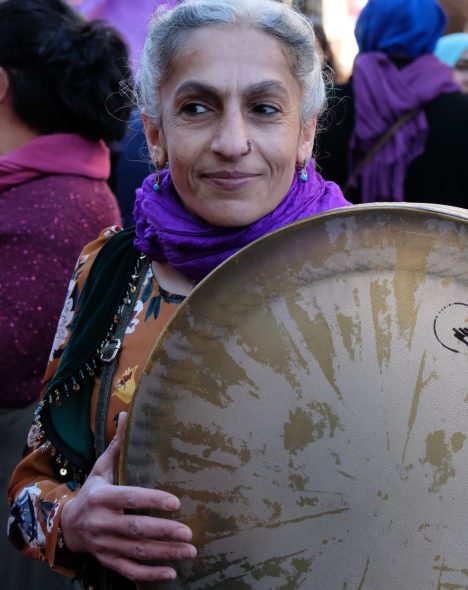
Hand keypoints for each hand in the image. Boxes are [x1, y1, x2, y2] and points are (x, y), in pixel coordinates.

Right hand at [61, 412, 195, 581]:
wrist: (67, 526)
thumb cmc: (92, 492)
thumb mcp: (100, 469)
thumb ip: (116, 446)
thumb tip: (125, 415)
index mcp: (102, 497)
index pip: (130, 499)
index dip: (152, 501)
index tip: (176, 502)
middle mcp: (102, 523)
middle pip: (136, 529)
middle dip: (164, 532)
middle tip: (189, 533)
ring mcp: (104, 545)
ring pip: (137, 552)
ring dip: (164, 553)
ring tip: (190, 551)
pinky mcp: (107, 560)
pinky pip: (129, 571)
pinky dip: (149, 575)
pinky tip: (171, 573)